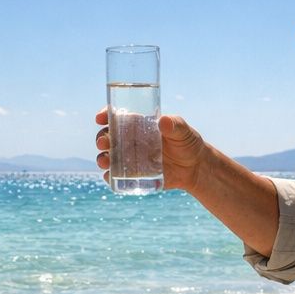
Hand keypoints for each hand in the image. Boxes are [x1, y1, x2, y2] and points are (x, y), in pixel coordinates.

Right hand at [94, 111, 212, 192]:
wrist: (194, 168)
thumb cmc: (188, 143)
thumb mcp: (183, 131)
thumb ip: (175, 125)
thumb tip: (163, 121)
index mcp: (138, 125)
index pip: (117, 117)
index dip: (106, 115)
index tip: (100, 118)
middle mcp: (130, 141)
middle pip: (108, 137)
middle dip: (102, 139)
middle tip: (103, 143)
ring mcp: (130, 159)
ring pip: (109, 157)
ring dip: (103, 158)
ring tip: (105, 162)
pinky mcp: (134, 175)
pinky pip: (117, 176)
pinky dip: (110, 177)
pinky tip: (109, 176)